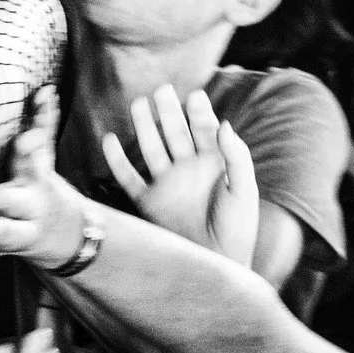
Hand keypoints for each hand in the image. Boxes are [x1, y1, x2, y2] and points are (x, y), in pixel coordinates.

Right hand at [0, 94, 89, 272]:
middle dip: (9, 197)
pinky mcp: (42, 152)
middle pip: (20, 200)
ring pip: (32, 162)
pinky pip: (45, 128)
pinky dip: (44, 111)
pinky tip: (45, 92)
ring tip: (25, 138)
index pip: (7, 232)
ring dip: (27, 150)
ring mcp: (35, 175)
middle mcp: (28, 202)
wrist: (45, 222)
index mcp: (14, 229)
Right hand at [99, 88, 259, 269]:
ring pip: (151, 148)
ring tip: (137, 104)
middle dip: (168, 112)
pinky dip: (117, 161)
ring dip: (144, 127)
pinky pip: (129, 178)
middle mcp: (187, 170)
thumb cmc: (237, 228)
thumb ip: (237, 157)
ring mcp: (167, 184)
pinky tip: (110, 140)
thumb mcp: (243, 190)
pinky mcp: (149, 202)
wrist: (218, 262)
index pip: (204, 130)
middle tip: (162, 90)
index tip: (194, 95)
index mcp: (213, 164)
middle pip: (175, 133)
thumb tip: (225, 124)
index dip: (198, 112)